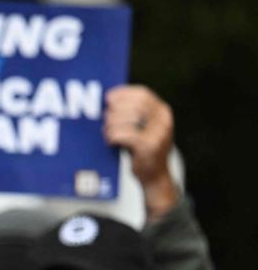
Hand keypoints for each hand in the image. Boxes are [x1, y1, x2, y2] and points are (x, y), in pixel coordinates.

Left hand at [103, 85, 176, 219]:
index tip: (108, 97)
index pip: (142, 94)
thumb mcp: (142, 127)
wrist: (155, 176)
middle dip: (115, 109)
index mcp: (162, 112)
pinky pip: (124, 134)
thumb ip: (132, 114)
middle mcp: (164, 120)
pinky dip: (113, 136)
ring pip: (128, 118)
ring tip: (106, 131)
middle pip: (134, 104)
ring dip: (112, 124)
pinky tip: (110, 141)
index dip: (123, 93)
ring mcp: (158, 133)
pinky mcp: (149, 146)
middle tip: (104, 117)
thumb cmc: (143, 150)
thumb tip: (109, 101)